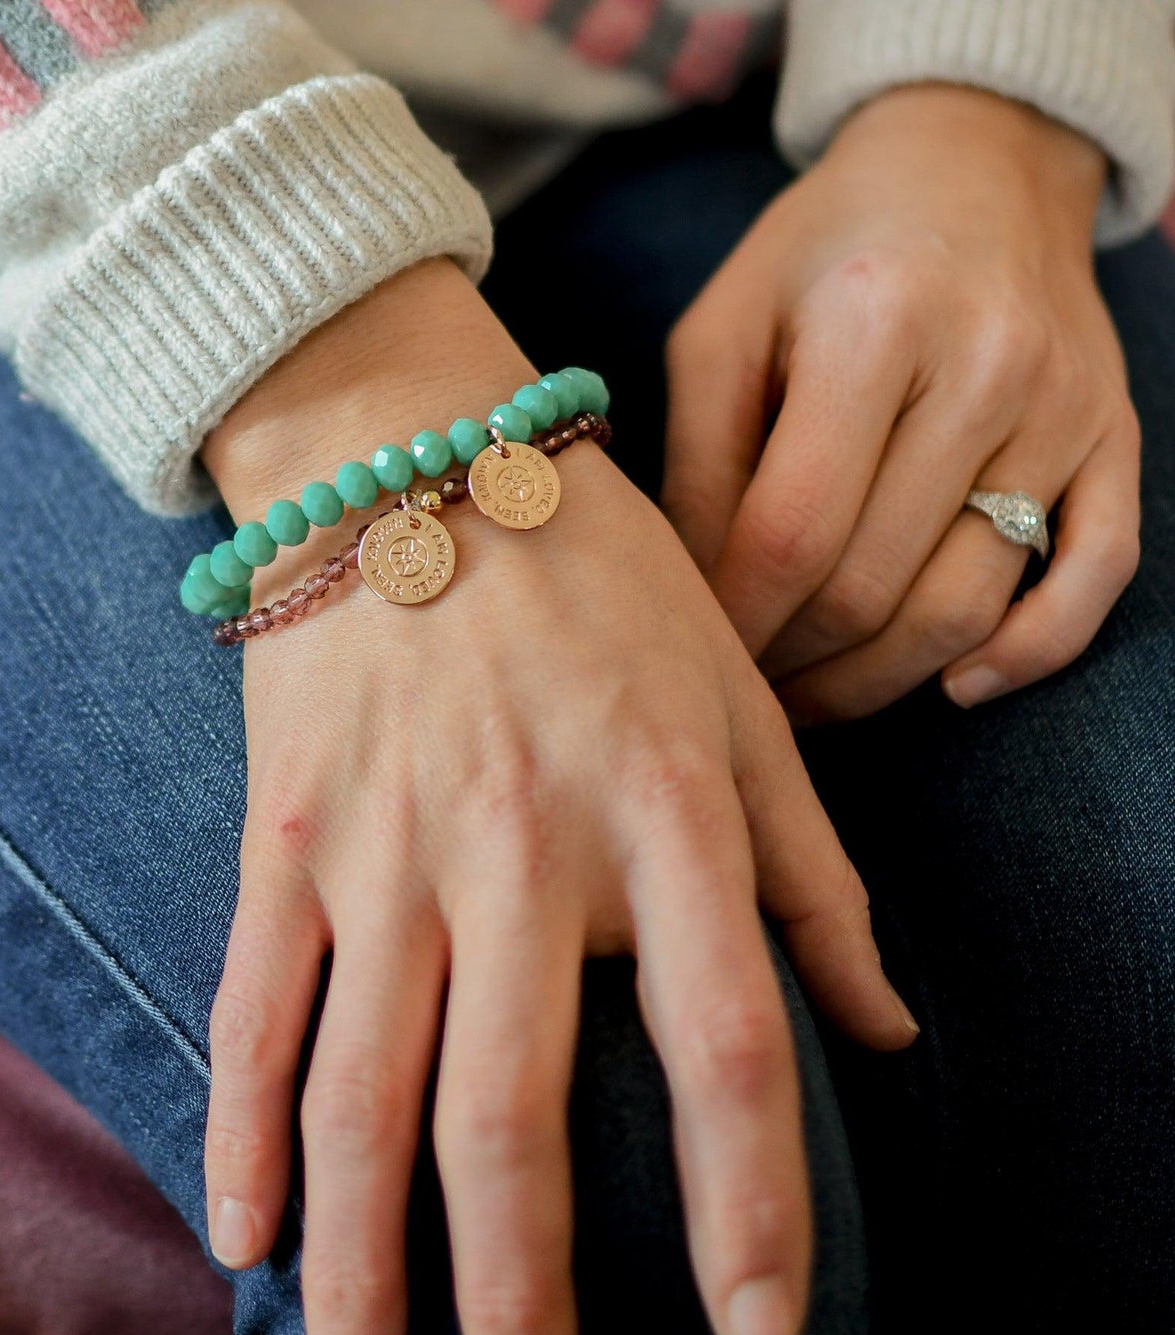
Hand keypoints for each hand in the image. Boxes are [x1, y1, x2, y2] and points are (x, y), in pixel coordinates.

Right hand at [199, 261, 915, 1334]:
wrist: (409, 455)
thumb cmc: (598, 576)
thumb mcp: (740, 696)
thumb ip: (813, 872)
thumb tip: (886, 1029)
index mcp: (662, 814)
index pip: (725, 1046)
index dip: (748, 1204)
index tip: (753, 1326)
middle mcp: (517, 852)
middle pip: (509, 1113)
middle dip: (518, 1292)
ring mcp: (381, 851)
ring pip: (359, 1092)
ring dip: (361, 1258)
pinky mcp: (284, 840)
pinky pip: (255, 1008)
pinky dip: (240, 1132)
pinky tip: (242, 1235)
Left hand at [662, 84, 1140, 720]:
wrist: (975, 165)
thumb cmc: (822, 256)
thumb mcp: (724, 329)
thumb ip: (699, 464)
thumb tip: (694, 601)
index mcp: (875, 322)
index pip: (792, 531)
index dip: (736, 622)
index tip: (700, 654)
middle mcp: (988, 366)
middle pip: (871, 585)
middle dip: (791, 662)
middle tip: (745, 681)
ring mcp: (1065, 409)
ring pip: (965, 606)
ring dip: (875, 681)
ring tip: (811, 692)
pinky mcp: (1117, 438)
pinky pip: (1093, 578)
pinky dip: (1026, 655)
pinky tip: (954, 689)